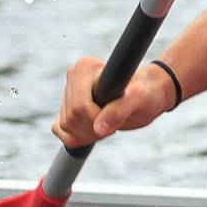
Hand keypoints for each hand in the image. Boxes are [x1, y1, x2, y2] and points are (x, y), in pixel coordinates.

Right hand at [51, 56, 176, 147]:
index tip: (117, 120)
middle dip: (93, 129)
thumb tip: (98, 128)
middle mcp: (73, 77)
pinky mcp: (67, 107)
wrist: (147, 94)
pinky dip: (77, 137)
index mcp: (86, 68)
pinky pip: (59, 130)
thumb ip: (120, 110)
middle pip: (70, 118)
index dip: (96, 120)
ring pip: (64, 126)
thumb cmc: (146, 92)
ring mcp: (68, 93)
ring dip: (87, 134)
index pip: (79, 107)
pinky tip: (97, 129)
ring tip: (109, 124)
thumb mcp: (139, 99)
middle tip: (115, 124)